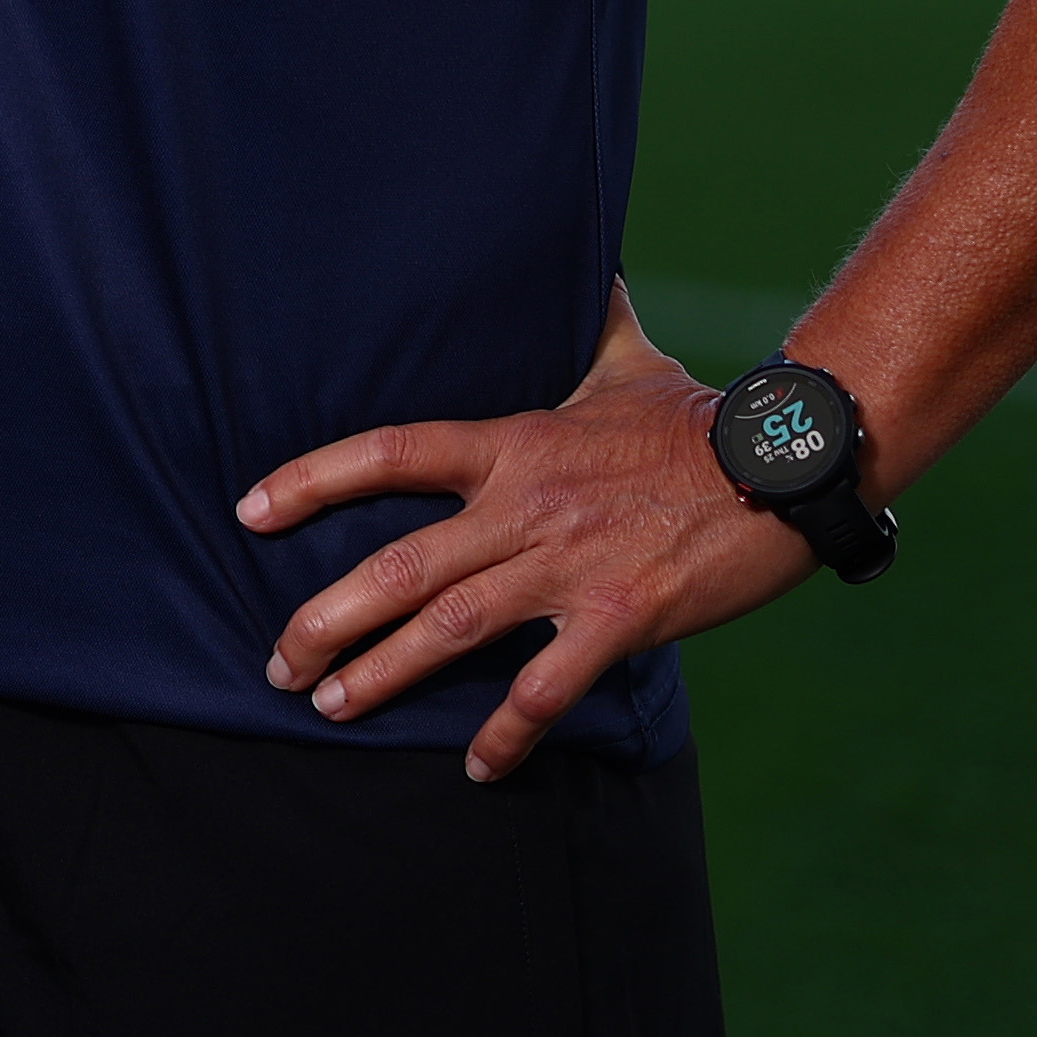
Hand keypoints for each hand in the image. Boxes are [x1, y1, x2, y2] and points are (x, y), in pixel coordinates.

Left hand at [240, 285, 812, 778]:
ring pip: (448, 627)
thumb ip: (592, 325)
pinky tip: (479, 768)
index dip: (310, 480)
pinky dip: (507, 733)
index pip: (388, 453)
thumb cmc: (699, 417)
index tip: (250, 511)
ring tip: (330, 706)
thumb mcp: (629, 360)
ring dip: (381, 673)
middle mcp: (524, 506)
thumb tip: (593, 268)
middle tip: (277, 661)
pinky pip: (546, 688)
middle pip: (398, 565)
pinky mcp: (620, 619)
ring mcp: (568, 566)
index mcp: (513, 443)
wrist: (786, 463)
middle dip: (326, 619)